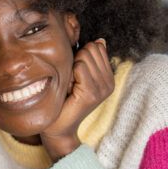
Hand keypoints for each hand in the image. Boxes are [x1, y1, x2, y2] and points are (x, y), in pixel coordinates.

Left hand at [40, 38, 113, 160]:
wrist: (58, 127)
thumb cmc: (63, 100)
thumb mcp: (77, 76)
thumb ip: (88, 59)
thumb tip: (100, 41)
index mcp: (108, 77)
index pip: (97, 46)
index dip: (80, 56)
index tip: (76, 75)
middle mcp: (109, 83)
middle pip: (91, 48)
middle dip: (76, 60)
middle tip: (71, 80)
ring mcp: (102, 88)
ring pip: (84, 56)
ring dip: (71, 68)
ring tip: (69, 86)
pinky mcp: (92, 93)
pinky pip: (79, 68)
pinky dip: (69, 75)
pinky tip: (68, 90)